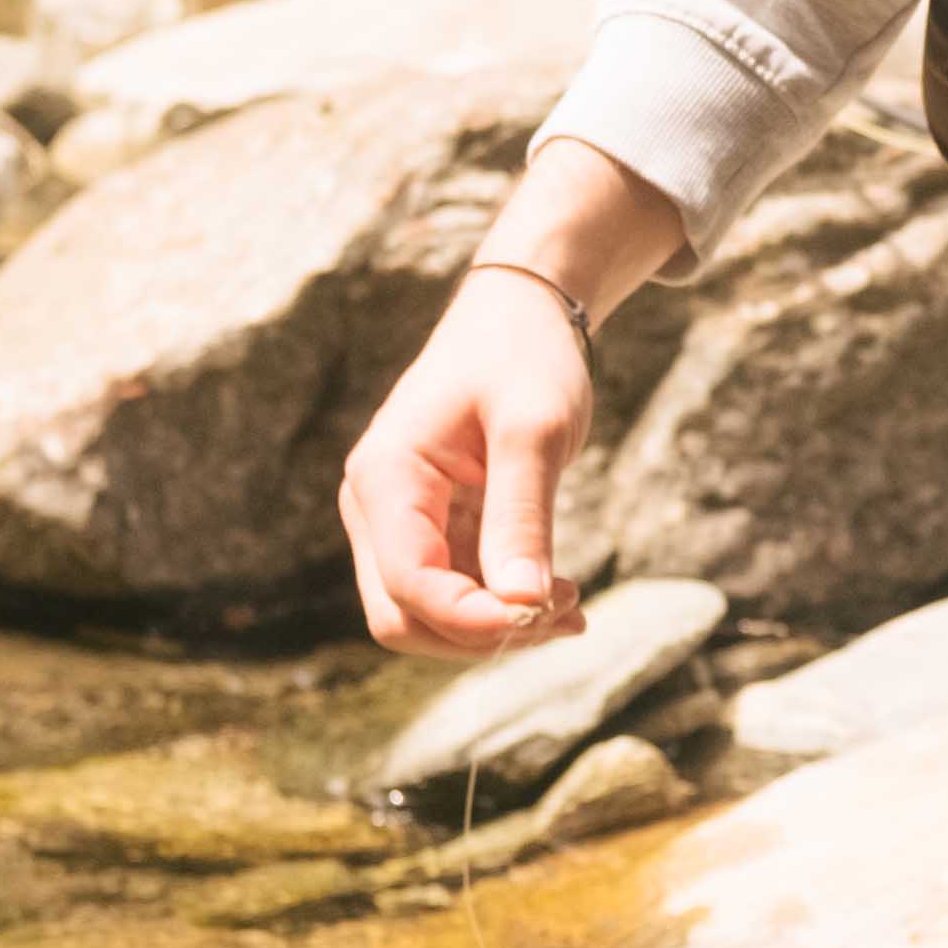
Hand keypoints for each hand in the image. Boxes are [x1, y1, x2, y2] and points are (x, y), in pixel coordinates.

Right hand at [338, 138, 683, 655]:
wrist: (522, 315)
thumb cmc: (525, 357)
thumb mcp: (536, 428)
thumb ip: (523, 516)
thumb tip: (522, 605)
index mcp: (385, 477)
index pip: (407, 582)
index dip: (470, 617)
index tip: (542, 614)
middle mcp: (376, 507)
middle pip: (403, 616)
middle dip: (480, 633)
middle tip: (565, 611)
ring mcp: (399, 523)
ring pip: (429, 615)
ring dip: (497, 626)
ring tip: (571, 602)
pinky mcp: (432, 530)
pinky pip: (455, 593)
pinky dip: (503, 606)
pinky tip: (560, 597)